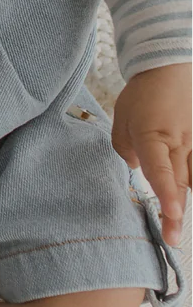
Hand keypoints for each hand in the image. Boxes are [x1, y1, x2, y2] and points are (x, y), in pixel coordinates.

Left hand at [111, 62, 192, 245]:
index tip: (171, 213)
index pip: (159, 168)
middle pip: (181, 182)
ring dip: (189, 201)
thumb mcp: (122, 121)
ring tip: (180, 228)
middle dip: (176, 212)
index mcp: (153, 136)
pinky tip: (190, 197)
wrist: (171, 68)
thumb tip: (137, 172)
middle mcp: (180, 142)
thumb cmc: (143, 96)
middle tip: (172, 239)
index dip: (166, 192)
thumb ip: (127, 151)